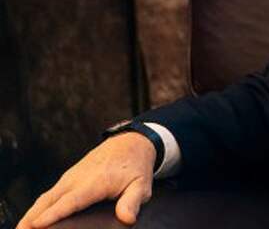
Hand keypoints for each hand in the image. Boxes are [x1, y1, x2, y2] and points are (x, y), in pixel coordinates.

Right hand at [17, 132, 155, 227]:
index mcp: (95, 182)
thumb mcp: (141, 185)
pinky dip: (38, 207)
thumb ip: (132, 202)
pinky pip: (50, 195)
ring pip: (46, 198)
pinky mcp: (68, 179)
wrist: (130, 143)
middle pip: (50, 201)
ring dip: (31, 214)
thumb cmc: (135, 165)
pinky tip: (33, 220)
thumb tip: (127, 218)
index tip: (38, 224)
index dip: (54, 214)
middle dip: (33, 218)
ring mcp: (70, 178)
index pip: (71, 201)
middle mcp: (78, 179)